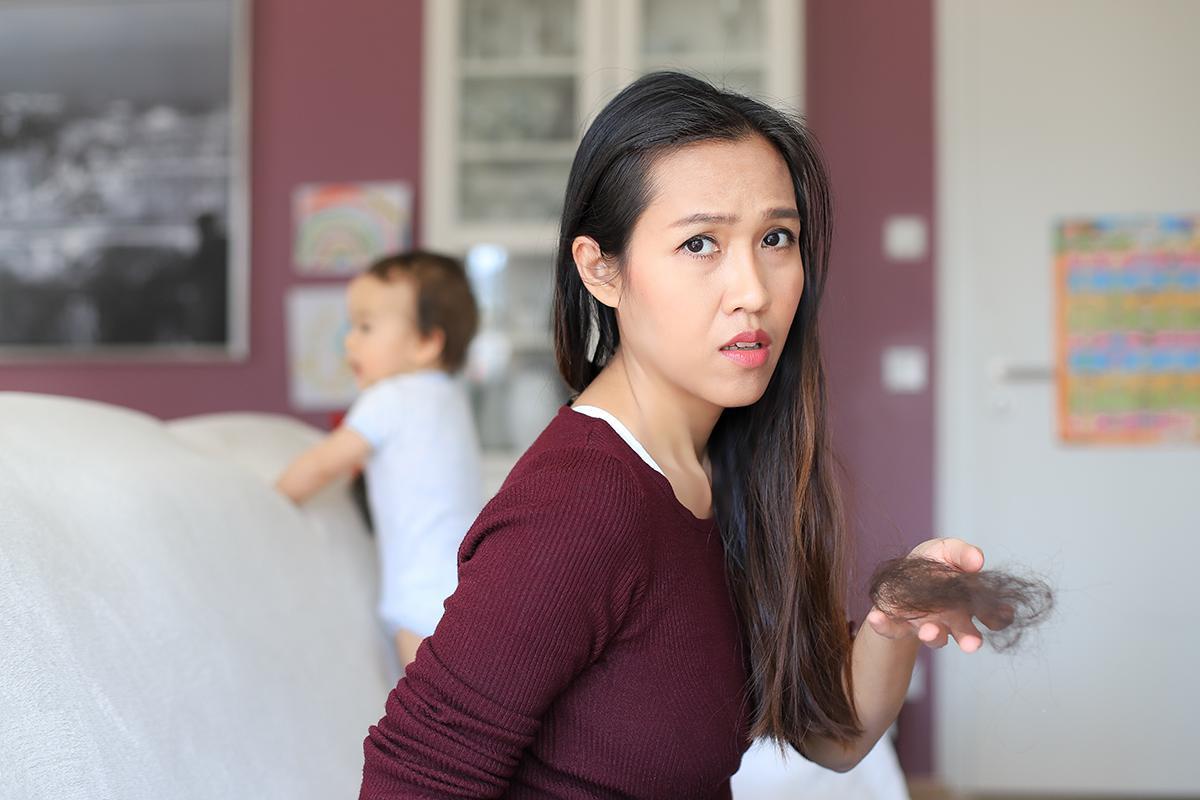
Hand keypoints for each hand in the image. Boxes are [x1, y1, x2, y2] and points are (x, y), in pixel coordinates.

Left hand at [864, 537, 991, 652]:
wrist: (906, 574)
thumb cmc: (933, 562)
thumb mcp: (948, 550)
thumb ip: (963, 554)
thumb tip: (978, 559)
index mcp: (969, 604)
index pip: (992, 616)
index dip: (998, 619)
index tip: (1001, 617)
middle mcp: (951, 620)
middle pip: (964, 633)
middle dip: (968, 638)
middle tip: (972, 645)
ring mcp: (925, 623)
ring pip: (932, 635)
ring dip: (932, 635)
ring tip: (929, 631)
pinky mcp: (897, 623)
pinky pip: (891, 628)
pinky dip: (883, 625)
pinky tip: (875, 619)